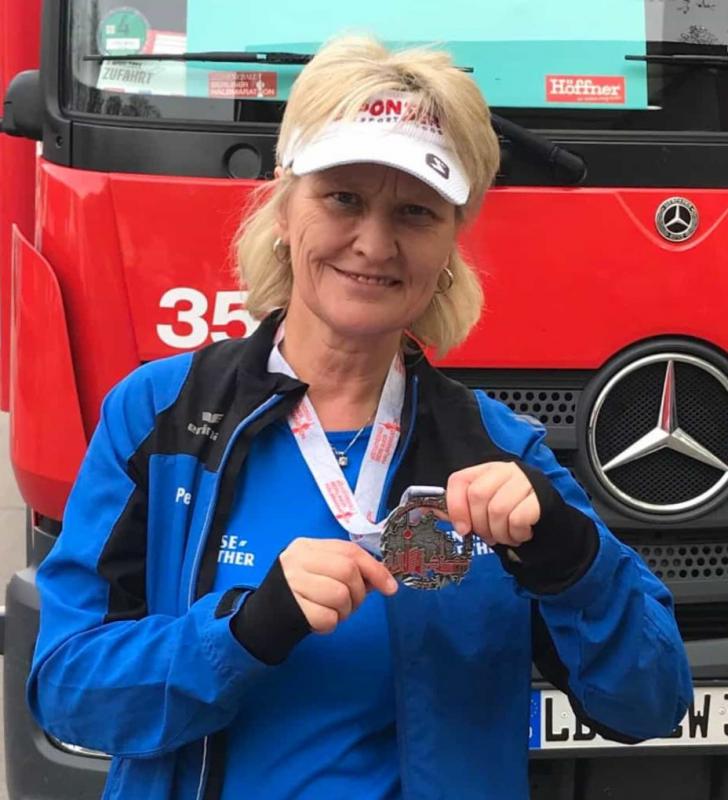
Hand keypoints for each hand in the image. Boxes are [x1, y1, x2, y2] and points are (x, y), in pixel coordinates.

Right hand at [280, 538, 397, 633]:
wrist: (264, 616)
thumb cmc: (300, 591)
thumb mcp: (320, 570)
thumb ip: (348, 569)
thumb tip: (384, 580)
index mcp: (306, 547)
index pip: (349, 551)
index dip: (375, 569)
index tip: (390, 587)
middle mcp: (297, 561)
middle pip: (347, 571)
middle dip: (359, 593)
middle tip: (352, 603)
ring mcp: (292, 584)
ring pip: (340, 595)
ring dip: (345, 610)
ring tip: (334, 611)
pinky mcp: (291, 609)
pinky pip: (328, 618)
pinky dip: (332, 623)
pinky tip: (321, 619)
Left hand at [446, 462, 540, 548]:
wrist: (547, 517)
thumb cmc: (510, 511)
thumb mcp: (483, 508)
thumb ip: (460, 508)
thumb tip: (429, 510)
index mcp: (486, 470)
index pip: (460, 480)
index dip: (455, 506)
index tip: (461, 528)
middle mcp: (505, 470)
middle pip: (478, 495)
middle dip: (479, 524)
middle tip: (488, 536)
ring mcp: (524, 481)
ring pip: (498, 509)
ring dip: (498, 532)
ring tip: (504, 537)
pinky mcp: (540, 497)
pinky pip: (518, 518)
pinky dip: (515, 534)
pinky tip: (519, 535)